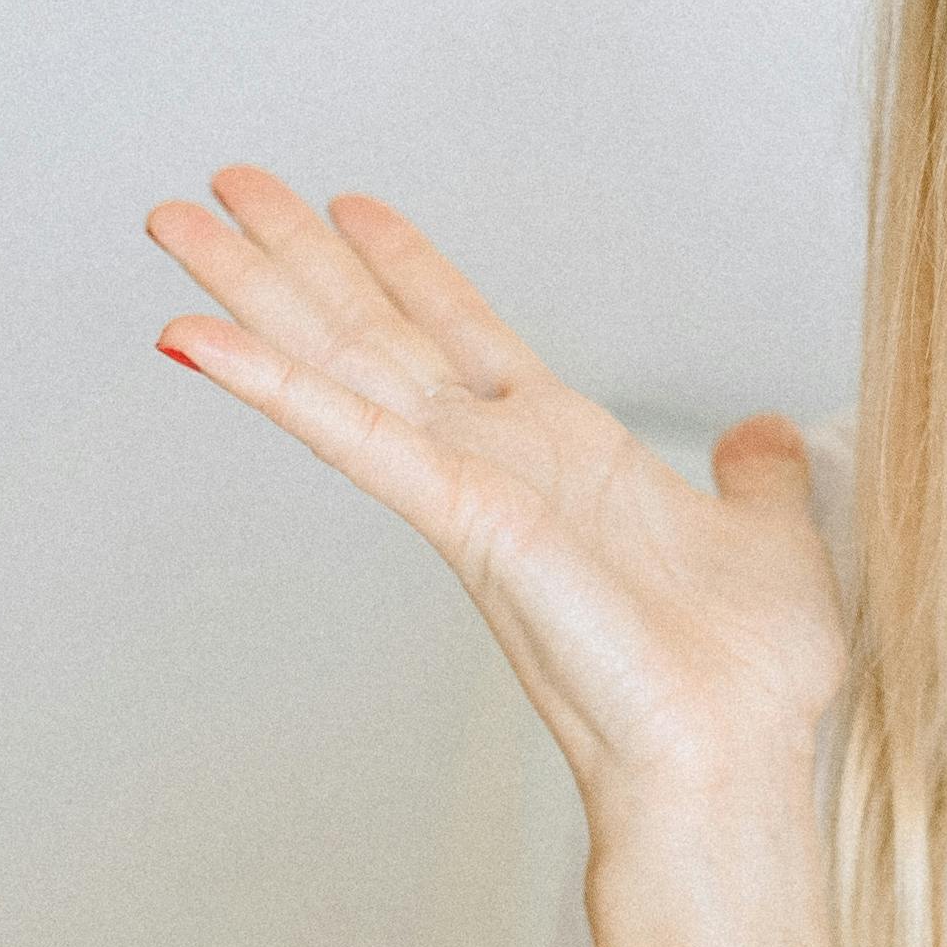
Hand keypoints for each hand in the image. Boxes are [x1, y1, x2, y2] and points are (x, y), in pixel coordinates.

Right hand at [147, 166, 845, 832]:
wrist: (732, 763)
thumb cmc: (746, 684)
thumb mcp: (770, 543)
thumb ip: (758, 481)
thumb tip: (765, 434)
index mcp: (568, 454)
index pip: (465, 333)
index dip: (406, 265)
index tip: (348, 204)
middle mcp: (501, 464)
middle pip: (375, 334)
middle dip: (296, 258)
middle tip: (219, 183)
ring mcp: (471, 491)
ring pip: (340, 367)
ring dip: (255, 292)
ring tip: (175, 219)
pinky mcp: (465, 523)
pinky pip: (356, 440)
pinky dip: (275, 386)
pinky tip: (196, 338)